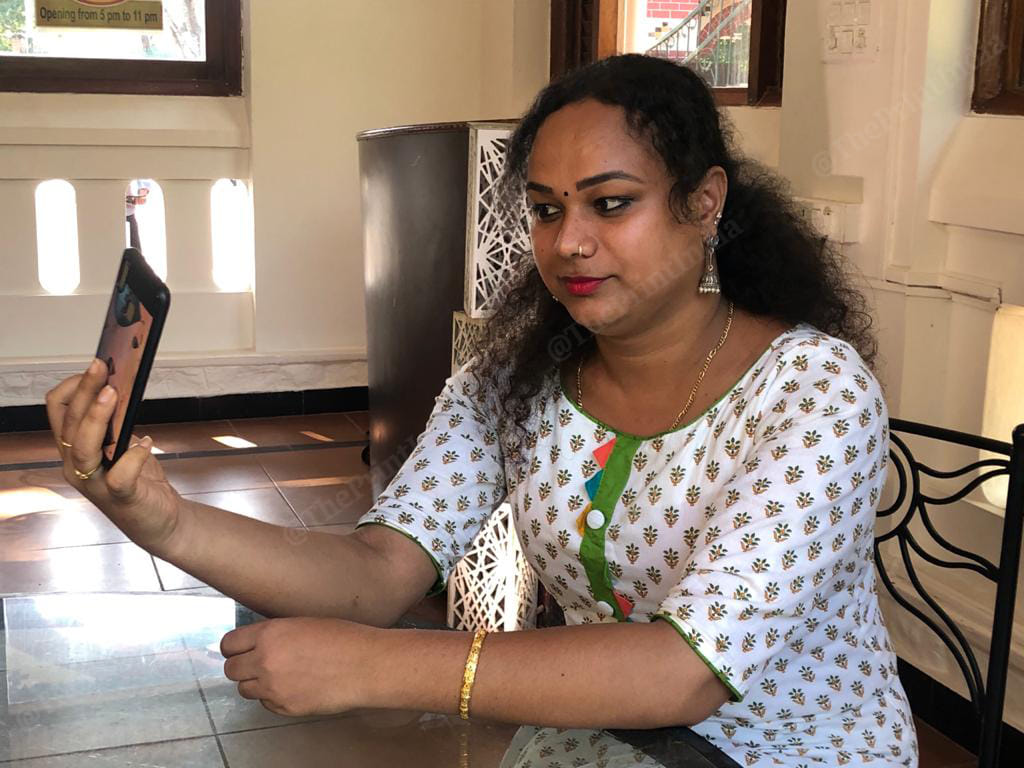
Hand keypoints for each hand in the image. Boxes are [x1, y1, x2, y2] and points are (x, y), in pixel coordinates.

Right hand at [45, 359, 181, 549]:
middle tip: (102, 366)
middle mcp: (76, 465)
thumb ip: (116, 422)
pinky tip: (145, 441)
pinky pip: (119, 476)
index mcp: (74, 448)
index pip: (57, 411)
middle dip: (84, 391)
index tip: (94, 367)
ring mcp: (95, 483)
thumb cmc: (138, 480)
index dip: (72, 386)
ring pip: (82, 447)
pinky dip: (133, 456)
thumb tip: (120, 385)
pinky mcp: (120, 497)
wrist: (160, 521)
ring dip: (96, 417)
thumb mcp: (122, 444)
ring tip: (113, 393)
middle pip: (69, 423)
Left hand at [220, 617, 377, 716]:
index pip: (229, 644)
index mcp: (270, 633)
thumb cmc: (344, 638)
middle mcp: (265, 660)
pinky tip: (294, 687)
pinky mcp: (285, 707)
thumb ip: (276, 634)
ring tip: (278, 676)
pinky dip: (273, 697)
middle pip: (231, 669)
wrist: (365, 664)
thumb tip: (259, 643)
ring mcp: (274, 687)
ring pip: (245, 690)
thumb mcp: (304, 623)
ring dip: (256, 683)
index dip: (233, 647)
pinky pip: (266, 703)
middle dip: (242, 667)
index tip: (238, 650)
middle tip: (257, 664)